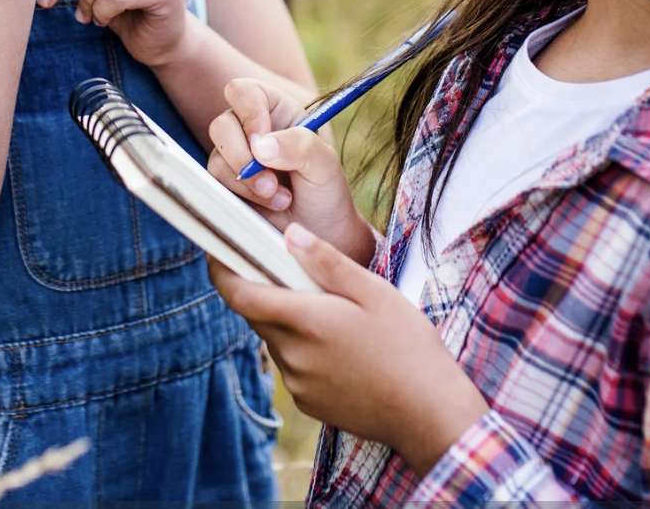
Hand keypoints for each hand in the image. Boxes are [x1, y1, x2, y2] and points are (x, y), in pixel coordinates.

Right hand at [207, 77, 375, 263]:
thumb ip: (300, 146)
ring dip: (247, 182)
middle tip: (270, 181)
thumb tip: (260, 146)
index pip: (244, 92)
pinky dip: (242, 196)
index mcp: (276, 111)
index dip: (248, 114)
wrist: (320, 234)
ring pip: (216, 157)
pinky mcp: (226, 184)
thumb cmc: (326, 193)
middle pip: (221, 124)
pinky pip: (215, 184)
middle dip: (243, 157)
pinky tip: (269, 205)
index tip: (263, 143)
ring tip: (280, 198)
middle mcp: (251, 130)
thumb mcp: (325, 165)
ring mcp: (236, 158)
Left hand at [211, 225, 487, 475]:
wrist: (429, 415)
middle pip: (258, 315)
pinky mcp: (309, 403)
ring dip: (289, 321)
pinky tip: (341, 346)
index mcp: (304, 321)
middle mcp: (292, 356)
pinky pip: (293, 366)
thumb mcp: (374, 292)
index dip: (222, 270)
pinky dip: (303, 349)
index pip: (239, 294)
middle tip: (294, 271)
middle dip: (266, 290)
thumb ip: (327, 262)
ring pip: (276, 340)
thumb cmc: (408, 347)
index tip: (219, 250)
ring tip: (332, 312)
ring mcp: (298, 384)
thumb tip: (290, 234)